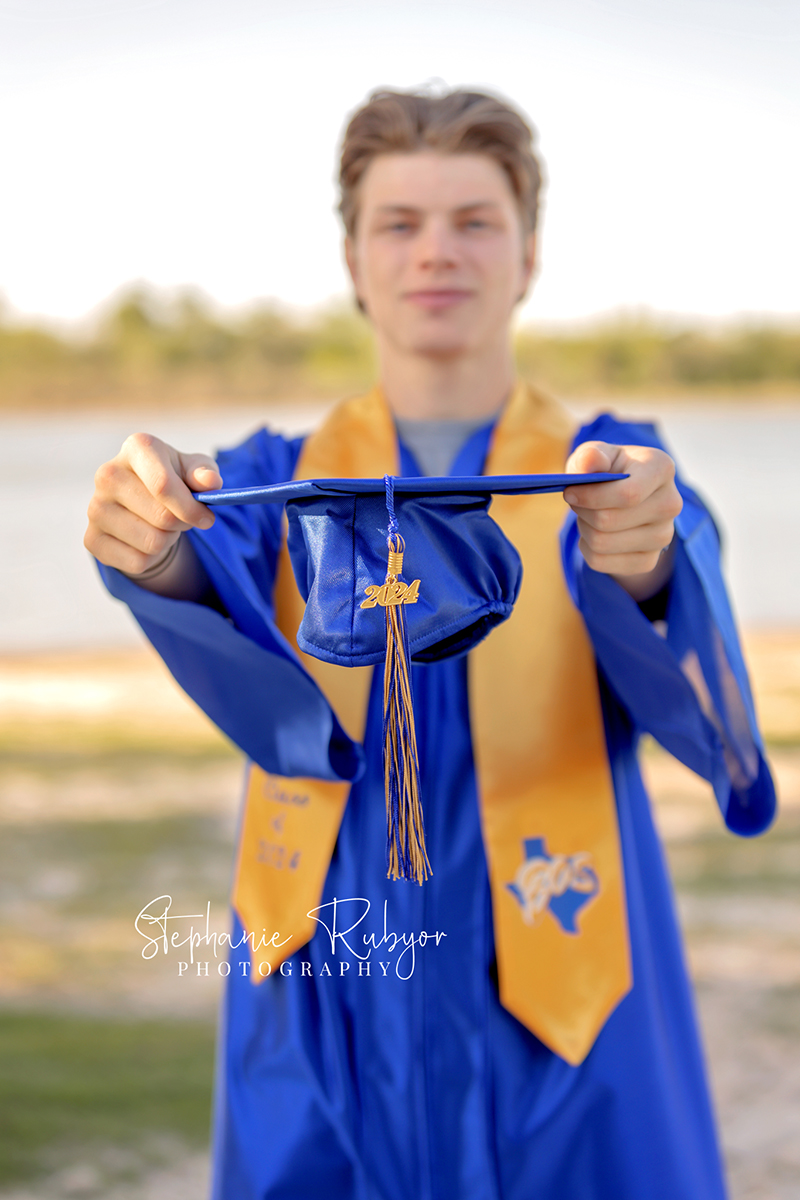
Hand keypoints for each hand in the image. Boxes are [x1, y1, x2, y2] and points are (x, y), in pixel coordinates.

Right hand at [84, 432, 221, 591]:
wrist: (141, 503)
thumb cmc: (174, 480)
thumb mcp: (194, 471)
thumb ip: (205, 474)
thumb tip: (210, 483)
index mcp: (136, 448)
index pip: (163, 485)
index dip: (190, 508)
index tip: (207, 518)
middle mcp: (108, 475)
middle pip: (163, 518)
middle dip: (183, 524)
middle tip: (182, 518)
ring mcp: (95, 508)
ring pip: (153, 543)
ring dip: (168, 540)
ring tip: (162, 526)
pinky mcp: (92, 539)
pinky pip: (137, 562)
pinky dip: (152, 558)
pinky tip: (145, 540)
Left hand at [563, 441, 681, 600]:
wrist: (623, 498)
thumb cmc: (607, 470)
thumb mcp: (595, 454)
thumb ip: (590, 455)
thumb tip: (590, 462)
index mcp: (661, 469)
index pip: (628, 494)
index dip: (591, 497)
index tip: (570, 492)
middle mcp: (670, 504)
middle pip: (608, 521)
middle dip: (582, 512)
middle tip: (577, 502)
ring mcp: (663, 536)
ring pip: (602, 543)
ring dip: (583, 529)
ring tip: (587, 515)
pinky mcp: (649, 561)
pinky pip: (601, 562)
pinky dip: (587, 549)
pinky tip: (595, 533)